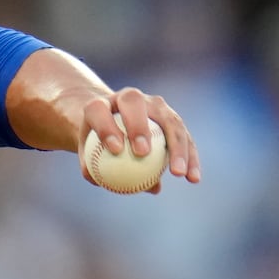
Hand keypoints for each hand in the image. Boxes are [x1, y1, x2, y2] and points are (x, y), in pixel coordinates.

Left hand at [79, 86, 200, 193]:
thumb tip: (97, 181)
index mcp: (101, 104)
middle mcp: (130, 97)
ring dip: (176, 146)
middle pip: (135, 103)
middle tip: (142, 153)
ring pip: (169, 120)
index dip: (106, 126)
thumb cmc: (94, 143)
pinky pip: (185, 136)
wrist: (112, 122)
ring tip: (178, 173)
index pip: (99, 110)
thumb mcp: (86, 154)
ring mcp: (154, 105)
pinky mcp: (172, 117)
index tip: (116, 149)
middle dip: (139, 126)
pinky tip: (192, 178)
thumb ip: (89, 166)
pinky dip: (190, 157)